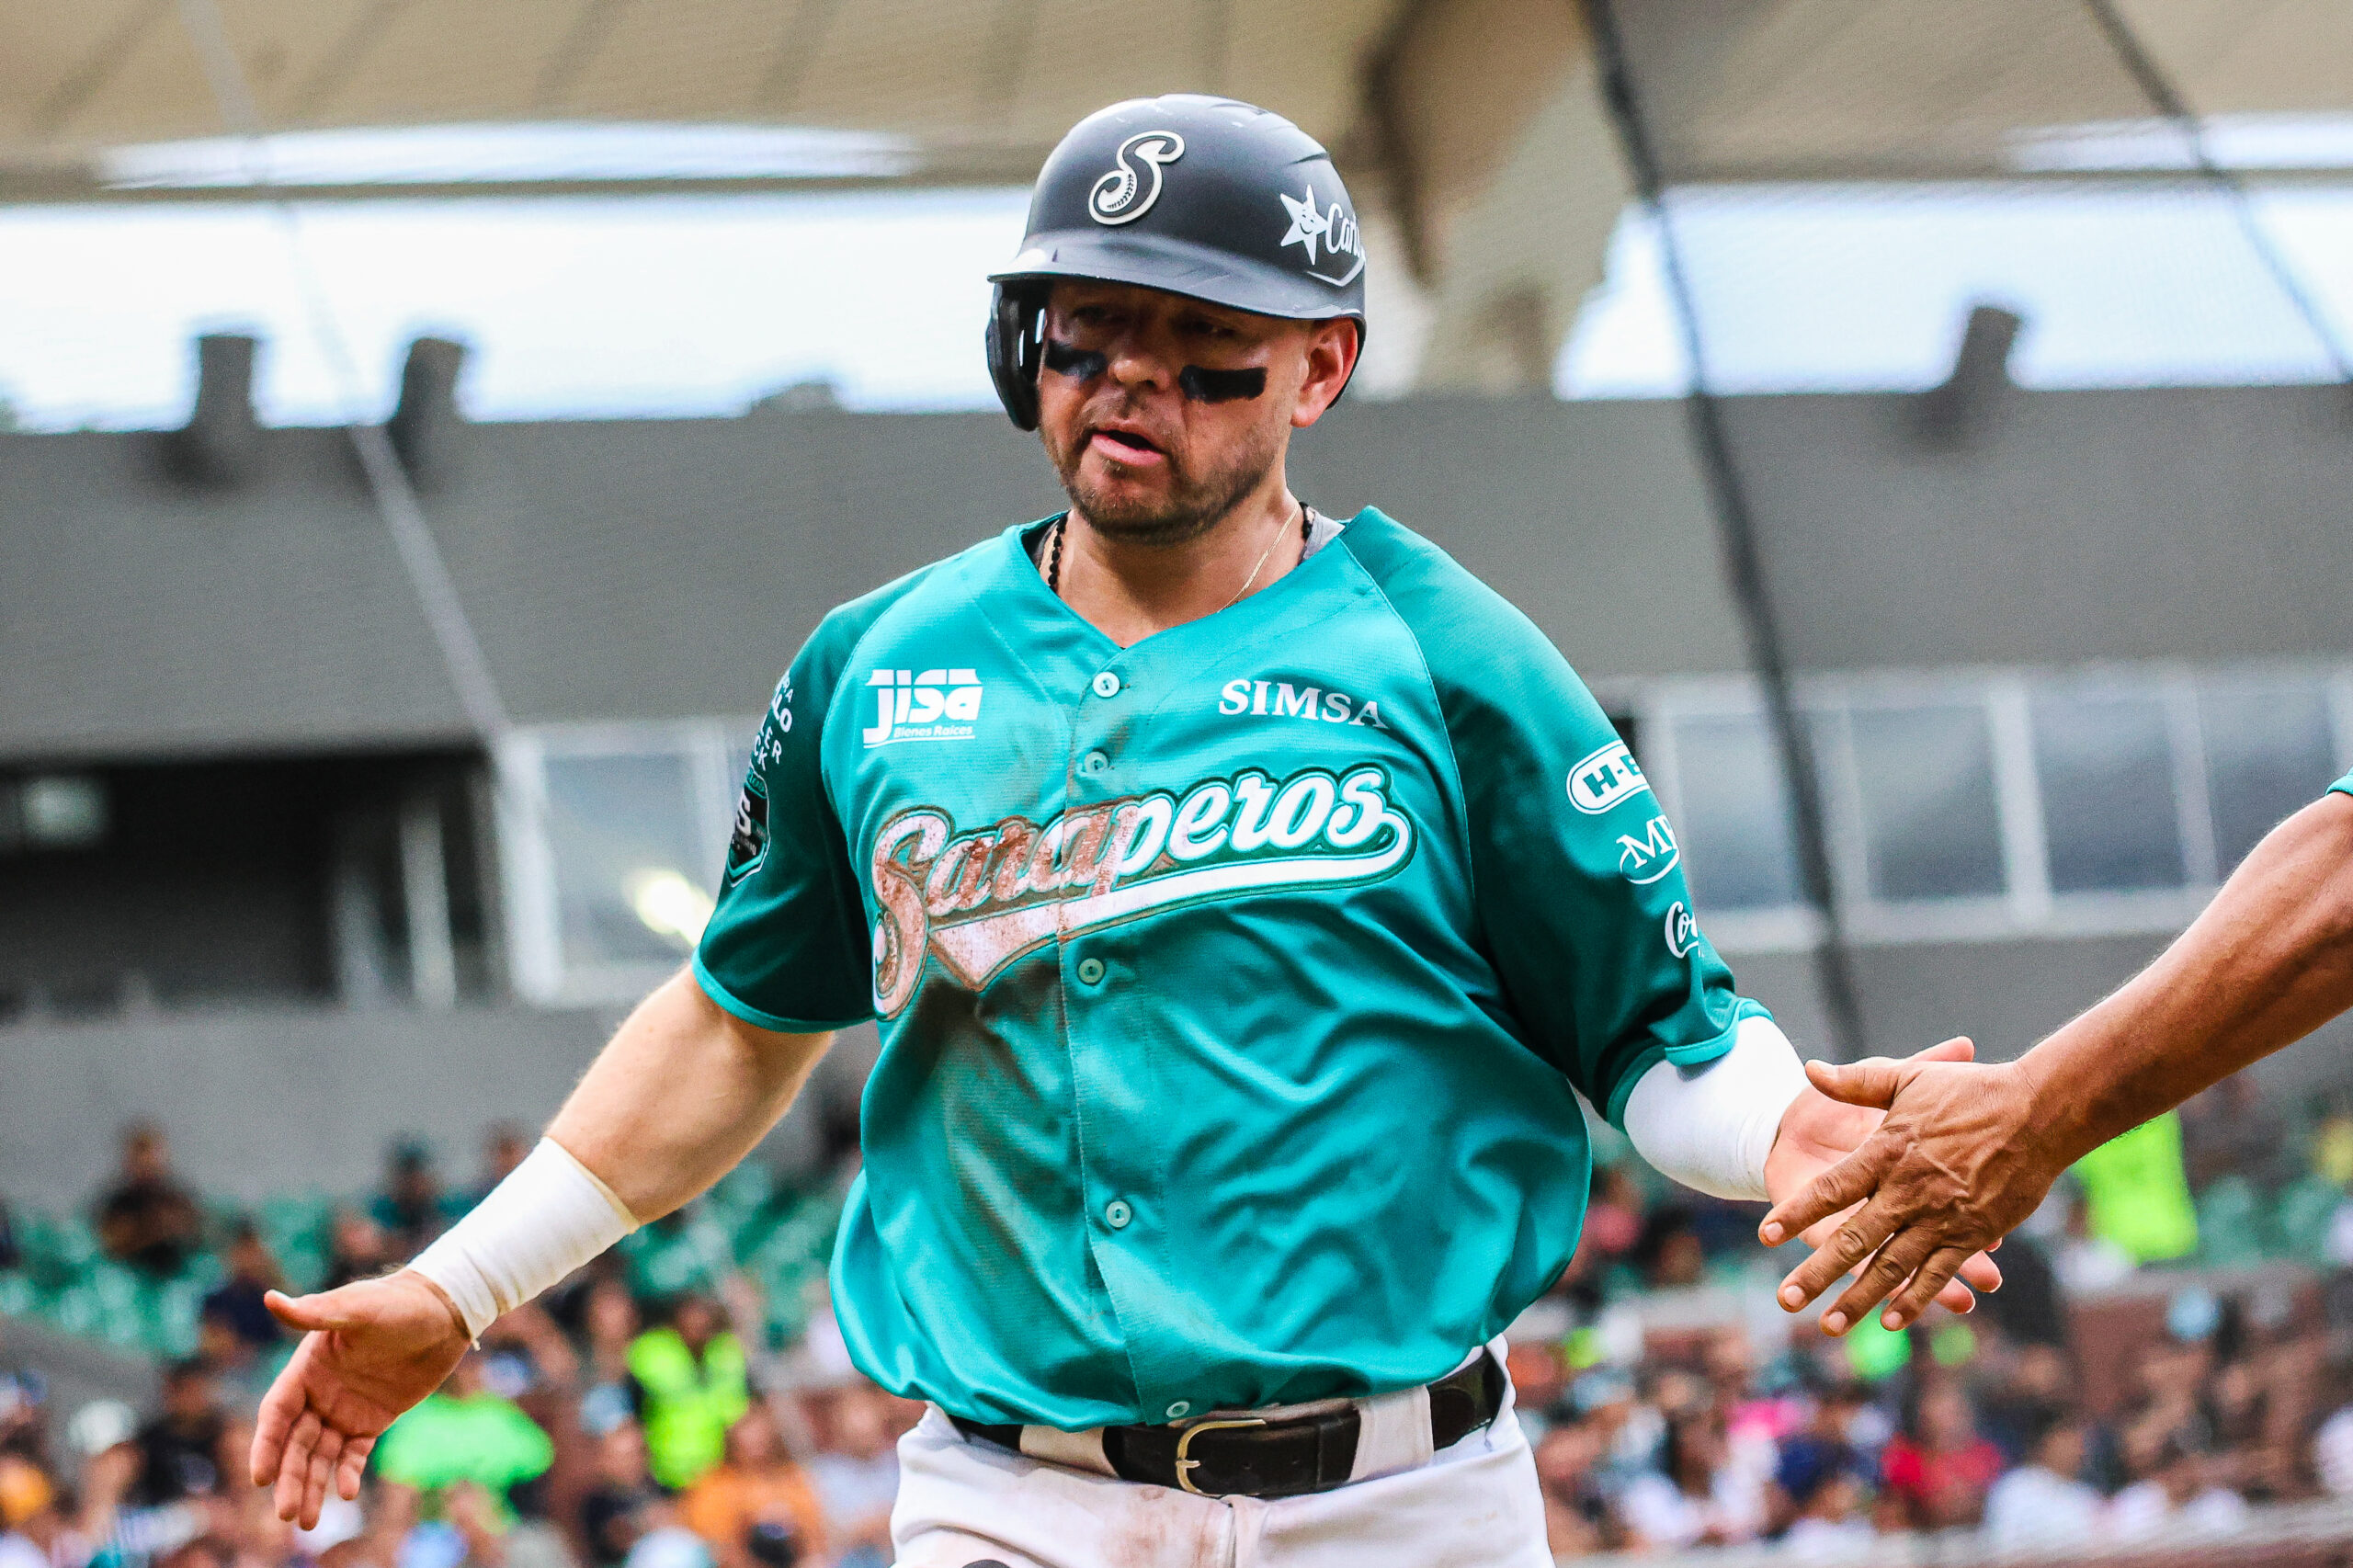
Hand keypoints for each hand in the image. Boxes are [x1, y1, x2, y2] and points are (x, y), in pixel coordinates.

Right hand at [249, 1272, 468, 1527]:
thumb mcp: (357, 1307)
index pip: (277, 1413)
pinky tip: (347, 1492)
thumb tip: (270, 1299)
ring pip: (321, 1454)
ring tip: (307, 1520)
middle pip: (295, 1443)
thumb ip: (316, 1313)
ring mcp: (345, 1408)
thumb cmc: (397, 1302)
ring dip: (312, 1485)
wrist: (444, 1311)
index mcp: (307, 1368)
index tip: (261, 1478)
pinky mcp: (373, 1419)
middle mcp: (320, 1392)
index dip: (266, 1445)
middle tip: (287, 1514)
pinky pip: (354, 1453)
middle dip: (289, 1478)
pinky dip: (348, 1473)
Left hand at [1762, 1038, 2004, 1332]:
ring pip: (1891, 1266)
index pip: (1831, 1189)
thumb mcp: (1907, 1077)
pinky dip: (1914, 1299)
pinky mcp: (1972, 1234)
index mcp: (1886, 1154)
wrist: (2038, 1111)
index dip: (1797, 1211)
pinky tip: (1891, 1321)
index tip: (1766, 1233)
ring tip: (1830, 1325)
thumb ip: (1855, 1081)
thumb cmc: (1972, 1091)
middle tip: (1786, 1299)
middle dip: (1818, 1273)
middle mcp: (1908, 1192)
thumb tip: (1809, 1068)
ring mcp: (1941, 1218)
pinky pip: (1936, 1272)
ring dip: (1859, 1298)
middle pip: (1854, 1239)